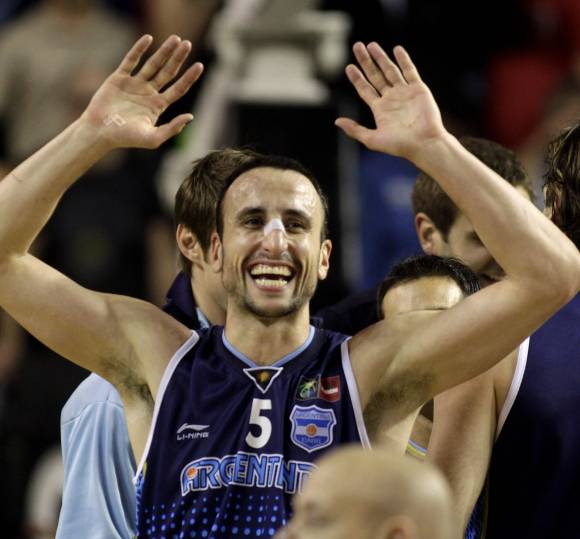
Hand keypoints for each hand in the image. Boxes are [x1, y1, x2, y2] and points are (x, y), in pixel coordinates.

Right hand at [80, 35, 203, 149]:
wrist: (99, 132)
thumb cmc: (126, 139)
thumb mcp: (153, 138)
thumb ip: (171, 128)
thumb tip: (190, 117)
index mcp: (158, 106)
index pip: (178, 89)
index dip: (189, 77)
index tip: (200, 65)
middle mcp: (148, 93)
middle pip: (168, 72)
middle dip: (178, 58)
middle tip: (188, 44)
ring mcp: (134, 84)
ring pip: (153, 64)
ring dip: (164, 51)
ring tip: (176, 38)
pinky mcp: (119, 78)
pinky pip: (131, 60)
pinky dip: (139, 49)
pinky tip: (149, 38)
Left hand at [335, 42, 445, 160]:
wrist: (424, 143)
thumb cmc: (399, 145)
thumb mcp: (372, 139)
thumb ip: (354, 130)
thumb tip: (337, 121)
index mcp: (380, 110)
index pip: (365, 89)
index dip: (357, 78)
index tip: (349, 67)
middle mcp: (391, 99)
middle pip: (375, 76)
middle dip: (366, 62)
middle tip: (357, 46)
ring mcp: (405, 93)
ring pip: (390, 70)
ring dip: (381, 57)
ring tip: (371, 44)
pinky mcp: (418, 89)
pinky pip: (410, 71)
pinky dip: (404, 60)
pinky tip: (396, 49)